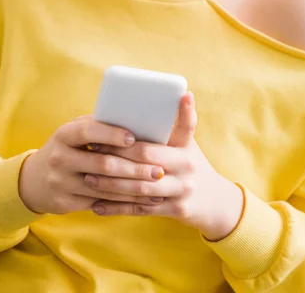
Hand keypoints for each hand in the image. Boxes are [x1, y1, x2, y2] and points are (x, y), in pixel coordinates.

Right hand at [18, 116, 167, 214]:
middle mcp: (59, 158)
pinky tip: (143, 201)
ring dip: (134, 189)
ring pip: (104, 188)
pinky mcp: (65, 203)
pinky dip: (124, 203)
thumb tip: (136, 118)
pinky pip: (100, 204)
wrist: (35, 179)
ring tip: (158, 187)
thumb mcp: (75, 132)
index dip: (111, 134)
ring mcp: (61, 183)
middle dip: (134, 168)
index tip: (133, 137)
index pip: (88, 131)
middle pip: (102, 164)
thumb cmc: (68, 147)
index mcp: (64, 134)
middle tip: (159, 170)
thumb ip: (99, 125)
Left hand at [84, 92, 244, 240]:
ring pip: (139, 191)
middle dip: (115, 161)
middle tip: (91, 153)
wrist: (215, 201)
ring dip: (112, 185)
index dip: (128, 143)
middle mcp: (185, 171)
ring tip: (88, 178)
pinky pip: (140, 210)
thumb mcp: (189, 143)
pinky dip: (117, 208)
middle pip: (144, 166)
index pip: (153, 146)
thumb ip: (181, 123)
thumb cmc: (193, 164)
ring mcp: (180, 193)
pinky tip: (97, 206)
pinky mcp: (173, 211)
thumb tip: (183, 93)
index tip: (106, 134)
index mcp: (185, 151)